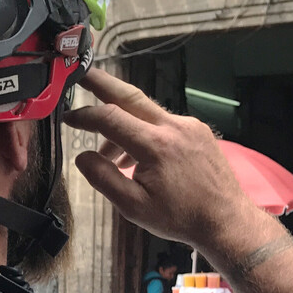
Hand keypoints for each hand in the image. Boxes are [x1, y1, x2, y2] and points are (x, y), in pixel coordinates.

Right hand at [64, 68, 262, 249]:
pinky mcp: (197, 130)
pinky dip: (142, 132)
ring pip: (145, 111)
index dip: (84, 115)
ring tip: (109, 154)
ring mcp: (188, 126)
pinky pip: (162, 122)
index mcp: (155, 146)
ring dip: (121, 122)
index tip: (67, 118)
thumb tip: (82, 156)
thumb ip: (103, 178)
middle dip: (101, 83)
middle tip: (79, 73)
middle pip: (130, 96)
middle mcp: (173, 127)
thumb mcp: (133, 206)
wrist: (225, 219)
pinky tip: (136, 157)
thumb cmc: (179, 217)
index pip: (110, 118)